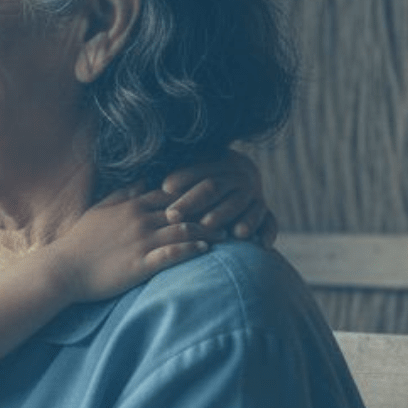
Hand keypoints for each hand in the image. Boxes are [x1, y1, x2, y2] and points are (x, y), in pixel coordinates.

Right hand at [48, 187, 218, 301]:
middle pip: (185, 211)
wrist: (63, 268)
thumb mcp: (100, 209)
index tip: (214, 198)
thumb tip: (143, 180)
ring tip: (226, 235)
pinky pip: (173, 254)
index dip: (195, 194)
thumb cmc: (79, 241)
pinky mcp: (142, 264)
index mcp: (132, 205)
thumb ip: (123, 194)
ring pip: (184, 231)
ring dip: (208, 231)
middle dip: (210, 212)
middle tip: (231, 215)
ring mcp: (142, 242)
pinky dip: (192, 250)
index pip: (172, 193)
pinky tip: (206, 250)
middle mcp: (140, 220)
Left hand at [161, 148, 278, 246]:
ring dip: (227, 216)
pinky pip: (270, 222)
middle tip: (175, 216)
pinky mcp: (265, 213)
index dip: (183, 178)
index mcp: (219, 163)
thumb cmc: (200, 179)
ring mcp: (253, 196)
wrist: (240, 176)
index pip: (199, 170)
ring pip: (242, 204)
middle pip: (216, 188)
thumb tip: (138, 178)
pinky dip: (267, 232)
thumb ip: (170, 175)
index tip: (164, 187)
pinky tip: (260, 244)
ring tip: (213, 230)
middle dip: (196, 202)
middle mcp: (237, 178)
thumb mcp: (188, 171)